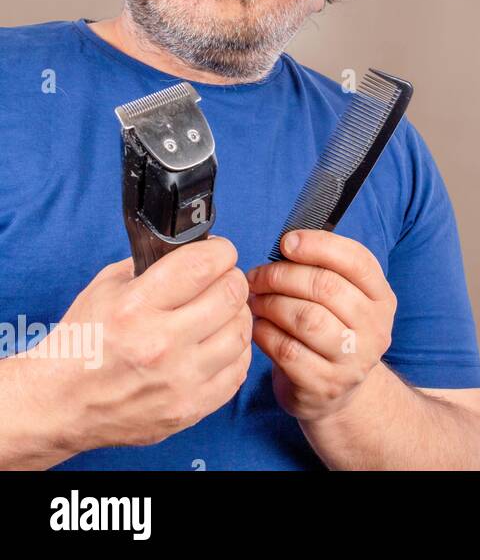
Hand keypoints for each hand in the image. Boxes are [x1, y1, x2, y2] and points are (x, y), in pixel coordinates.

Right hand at [46, 236, 251, 450]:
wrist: (59, 404)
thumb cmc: (84, 342)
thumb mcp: (107, 288)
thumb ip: (154, 264)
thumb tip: (200, 249)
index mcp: (135, 308)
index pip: (204, 265)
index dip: (221, 251)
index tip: (220, 252)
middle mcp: (160, 344)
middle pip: (231, 295)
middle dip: (232, 279)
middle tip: (223, 280)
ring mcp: (179, 380)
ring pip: (242, 332)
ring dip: (237, 315)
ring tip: (222, 313)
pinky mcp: (190, 409)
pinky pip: (238, 370)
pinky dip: (235, 352)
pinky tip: (218, 344)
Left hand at [246, 230, 396, 422]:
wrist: (340, 396)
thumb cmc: (333, 334)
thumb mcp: (345, 301)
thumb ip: (326, 271)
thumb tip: (288, 243)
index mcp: (382, 299)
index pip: (357, 261)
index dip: (319, 245)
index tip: (286, 242)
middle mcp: (375, 329)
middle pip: (326, 287)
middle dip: (283, 275)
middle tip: (258, 275)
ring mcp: (352, 360)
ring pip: (306, 318)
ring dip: (271, 303)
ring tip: (256, 300)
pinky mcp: (324, 385)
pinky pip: (287, 350)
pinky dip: (265, 332)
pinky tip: (257, 326)